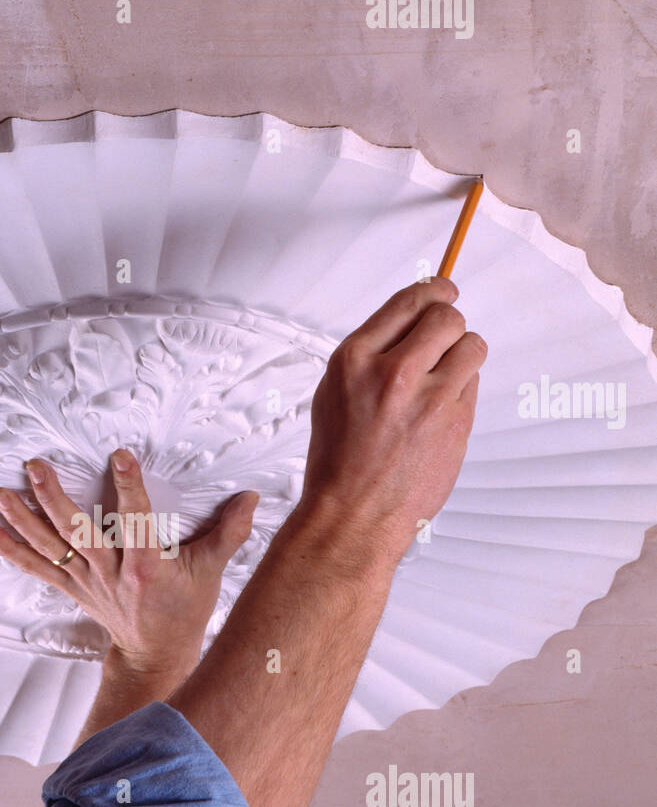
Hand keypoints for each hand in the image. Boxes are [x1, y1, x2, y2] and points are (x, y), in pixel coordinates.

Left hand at [0, 450, 258, 674]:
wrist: (155, 654)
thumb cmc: (184, 609)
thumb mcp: (211, 571)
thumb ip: (229, 532)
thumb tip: (251, 496)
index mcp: (147, 566)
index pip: (136, 521)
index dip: (129, 488)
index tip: (120, 456)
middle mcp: (111, 573)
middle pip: (77, 532)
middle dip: (53, 498)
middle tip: (35, 467)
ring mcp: (86, 581)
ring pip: (49, 547)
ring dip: (21, 519)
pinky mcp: (71, 587)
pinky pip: (36, 567)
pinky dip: (10, 549)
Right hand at [297, 277, 485, 562]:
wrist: (353, 516)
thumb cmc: (339, 462)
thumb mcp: (333, 394)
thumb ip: (369, 356)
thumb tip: (407, 327)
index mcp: (354, 360)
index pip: (408, 301)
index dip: (434, 291)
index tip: (444, 290)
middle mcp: (392, 373)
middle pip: (446, 316)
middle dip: (449, 324)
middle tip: (444, 339)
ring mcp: (429, 398)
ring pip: (472, 345)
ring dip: (463, 355)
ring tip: (445, 378)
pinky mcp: (456, 422)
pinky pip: (474, 384)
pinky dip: (463, 391)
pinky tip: (440, 412)